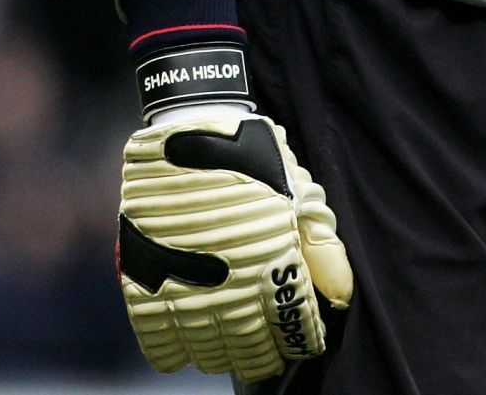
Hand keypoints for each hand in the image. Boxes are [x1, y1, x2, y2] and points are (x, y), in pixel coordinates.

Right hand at [118, 109, 353, 380]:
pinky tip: (186, 351)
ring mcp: (183, 283)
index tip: (305, 340)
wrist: (190, 130)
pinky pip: (158, 339)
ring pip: (208, 349)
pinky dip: (173, 353)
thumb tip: (341, 296)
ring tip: (232, 348)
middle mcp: (230, 280)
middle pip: (252, 347)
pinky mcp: (143, 280)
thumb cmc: (254, 159)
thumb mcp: (298, 193)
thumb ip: (321, 247)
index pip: (295, 327)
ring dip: (224, 356)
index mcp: (274, 257)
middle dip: (266, 355)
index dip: (303, 340)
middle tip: (269, 351)